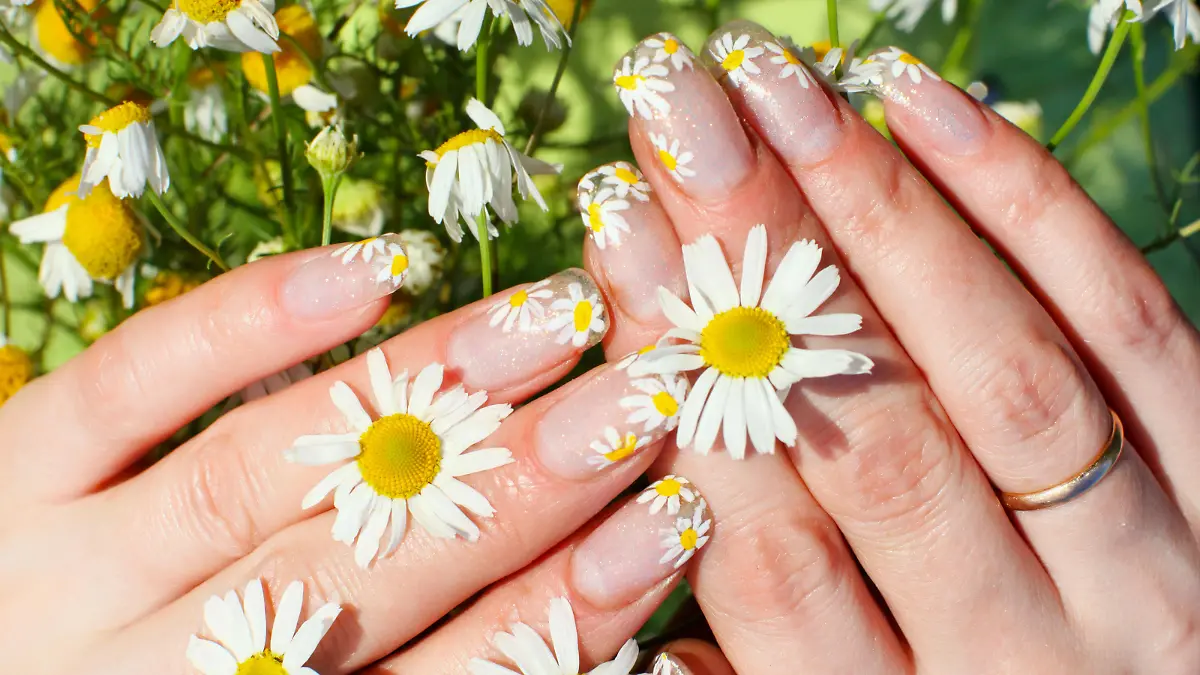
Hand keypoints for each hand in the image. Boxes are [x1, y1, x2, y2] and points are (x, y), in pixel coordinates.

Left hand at [0, 240, 706, 672]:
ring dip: (425, 387)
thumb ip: (449, 655)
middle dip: (518, 482)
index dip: (565, 597)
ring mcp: (60, 566)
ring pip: (269, 465)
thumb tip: (611, 561)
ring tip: (556, 318)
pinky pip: (132, 383)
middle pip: (363, 564)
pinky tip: (377, 270)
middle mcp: (147, 671)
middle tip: (643, 399)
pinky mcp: (12, 470)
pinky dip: (256, 321)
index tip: (671, 515)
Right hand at [581, 21, 1199, 673]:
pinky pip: (1131, 326)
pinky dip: (1025, 202)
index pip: (766, 550)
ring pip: (1000, 367)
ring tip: (783, 95)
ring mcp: (1144, 567)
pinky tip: (926, 108)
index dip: (685, 386)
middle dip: (762, 259)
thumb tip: (635, 534)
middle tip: (681, 119)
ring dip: (880, 211)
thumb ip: (745, 663)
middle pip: (870, 437)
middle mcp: (1021, 655)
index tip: (621, 233)